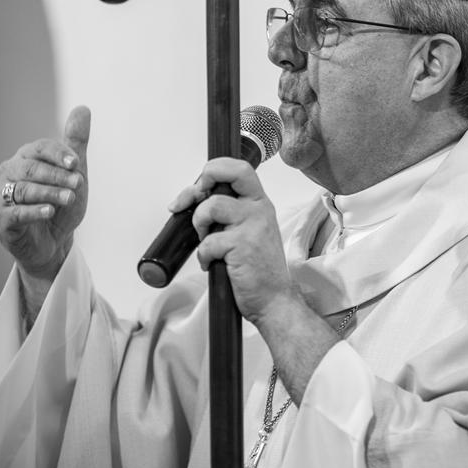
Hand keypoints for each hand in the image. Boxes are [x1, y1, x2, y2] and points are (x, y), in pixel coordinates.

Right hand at [0, 106, 90, 280]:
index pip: (40, 148)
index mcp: (27, 157)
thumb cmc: (61, 202)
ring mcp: (5, 197)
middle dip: (57, 175)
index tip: (76, 162)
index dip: (58, 154)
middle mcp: (11, 173)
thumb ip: (76, 142)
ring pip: (25, 190)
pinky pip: (15, 213)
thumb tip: (83, 108)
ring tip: (69, 198)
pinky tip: (49, 211)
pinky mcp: (4, 221)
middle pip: (32, 168)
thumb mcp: (74, 172)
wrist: (54, 241)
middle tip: (79, 183)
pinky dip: (33, 211)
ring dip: (50, 193)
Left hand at [169, 159, 292, 326]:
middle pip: (231, 173)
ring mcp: (252, 226)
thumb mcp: (248, 230)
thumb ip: (229, 212)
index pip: (240, 168)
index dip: (214, 170)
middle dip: (204, 180)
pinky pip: (207, 242)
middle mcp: (258, 209)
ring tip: (206, 241)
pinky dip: (203, 255)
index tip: (199, 186)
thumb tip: (196, 200)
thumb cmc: (258, 267)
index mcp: (259, 203)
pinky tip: (211, 263)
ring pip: (212, 206)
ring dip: (199, 224)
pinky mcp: (242, 246)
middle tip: (194, 199)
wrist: (274, 299)